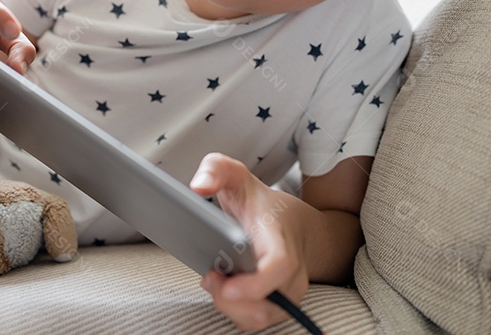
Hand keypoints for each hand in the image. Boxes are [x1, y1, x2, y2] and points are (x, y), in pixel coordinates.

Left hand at [190, 153, 308, 330]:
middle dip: (230, 300)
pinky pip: (258, 320)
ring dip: (231, 308)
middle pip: (268, 303)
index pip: (279, 265)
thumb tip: (198, 186)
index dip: (255, 283)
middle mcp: (292, 270)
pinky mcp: (281, 304)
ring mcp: (289, 290)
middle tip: (210, 276)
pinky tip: (225, 290)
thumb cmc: (261, 203)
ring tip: (215, 281)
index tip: (227, 285)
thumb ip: (217, 169)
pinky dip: (237, 311)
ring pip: (262, 318)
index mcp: (279, 238)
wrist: (291, 221)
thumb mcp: (237, 176)